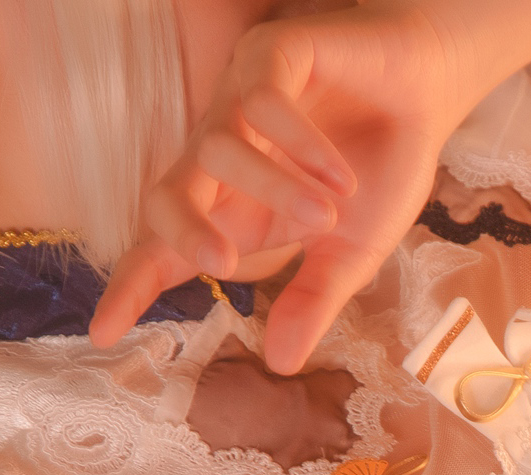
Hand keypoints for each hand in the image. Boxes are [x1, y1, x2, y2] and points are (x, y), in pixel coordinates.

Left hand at [91, 3, 474, 374]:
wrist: (428, 93)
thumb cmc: (381, 167)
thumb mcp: (351, 251)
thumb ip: (312, 300)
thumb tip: (282, 364)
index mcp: (234, 207)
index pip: (167, 248)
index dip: (132, 287)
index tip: (102, 333)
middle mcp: (223, 154)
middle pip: (165, 195)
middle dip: (184, 231)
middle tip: (221, 260)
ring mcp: (240, 101)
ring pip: (219, 148)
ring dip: (275, 189)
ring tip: (328, 215)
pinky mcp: (272, 55)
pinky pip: (262, 101)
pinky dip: (300, 145)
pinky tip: (341, 173)